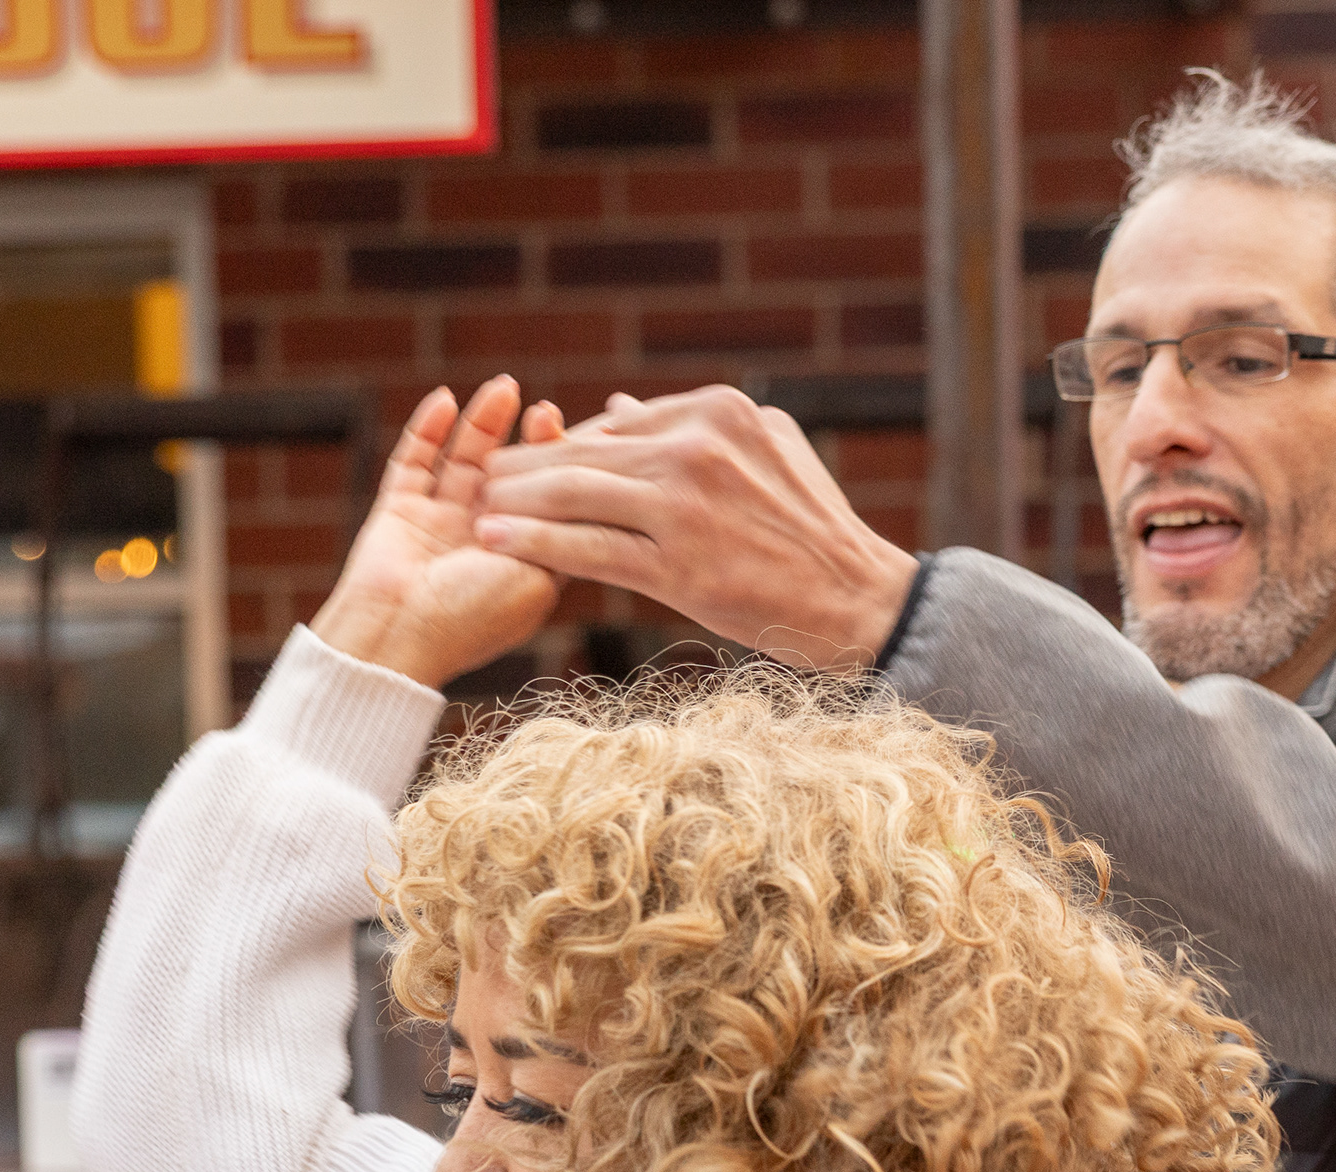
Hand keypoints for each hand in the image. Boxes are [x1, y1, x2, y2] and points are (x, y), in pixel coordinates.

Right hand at [310, 378, 564, 690]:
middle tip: (546, 409)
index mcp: (520, 562)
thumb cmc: (474, 617)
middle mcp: (482, 541)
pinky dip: (427, 429)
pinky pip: (413, 461)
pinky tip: (446, 399)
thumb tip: (599, 485)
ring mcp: (439, 523)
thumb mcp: (541, 577)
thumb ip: (564, 532)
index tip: (595, 437)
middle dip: (528, 441)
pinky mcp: (399, 510)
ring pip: (464, 461)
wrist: (399, 636)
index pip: (552, 506)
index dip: (571, 470)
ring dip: (483, 424)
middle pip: (510, 478)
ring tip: (505, 388)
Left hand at [472, 386, 921, 668]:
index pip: (619, 426)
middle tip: (483, 480)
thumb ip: (694, 426)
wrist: (857, 599)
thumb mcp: (767, 450)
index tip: (532, 462)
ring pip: (577, 496)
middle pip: (588, 454)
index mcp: (719, 411)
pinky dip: (537, 544)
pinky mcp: (677, 566)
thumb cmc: (813, 531)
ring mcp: (685, 507)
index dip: (567, 446)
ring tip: (478, 511)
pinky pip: (589, 549)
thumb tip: (613, 409)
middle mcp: (697, 449)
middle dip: (528, 468)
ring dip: (518, 502)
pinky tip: (500, 543)